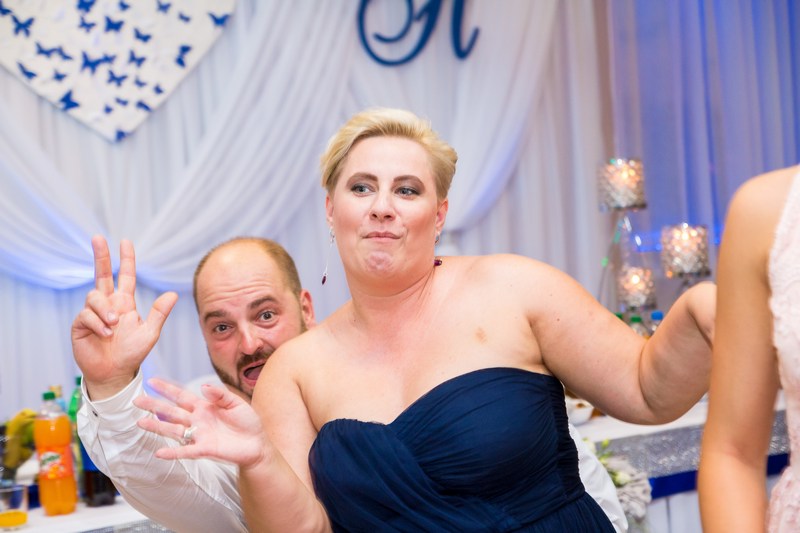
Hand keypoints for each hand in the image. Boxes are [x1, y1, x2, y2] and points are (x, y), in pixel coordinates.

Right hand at [71, 235, 177, 399]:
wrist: (115, 373)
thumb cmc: (132, 353)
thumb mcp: (150, 332)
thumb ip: (159, 313)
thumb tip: (173, 293)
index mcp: (125, 303)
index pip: (126, 276)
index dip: (126, 259)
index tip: (125, 242)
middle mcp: (108, 304)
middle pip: (102, 274)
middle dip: (101, 256)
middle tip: (98, 238)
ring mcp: (93, 314)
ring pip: (93, 296)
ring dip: (104, 310)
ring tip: (113, 326)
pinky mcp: (80, 325)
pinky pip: (86, 315)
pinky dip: (97, 323)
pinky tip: (105, 335)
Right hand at [134, 378, 266, 468]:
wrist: (257, 443)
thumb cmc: (247, 421)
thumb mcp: (236, 403)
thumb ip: (220, 395)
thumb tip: (203, 386)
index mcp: (204, 406)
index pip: (181, 395)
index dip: (167, 388)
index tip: (151, 380)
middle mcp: (197, 420)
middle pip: (172, 411)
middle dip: (154, 405)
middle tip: (136, 400)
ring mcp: (199, 435)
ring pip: (174, 430)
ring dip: (157, 427)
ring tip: (140, 422)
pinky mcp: (204, 449)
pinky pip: (186, 451)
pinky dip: (173, 452)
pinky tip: (159, 453)